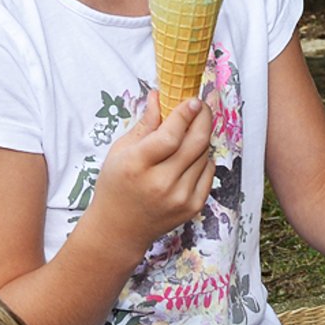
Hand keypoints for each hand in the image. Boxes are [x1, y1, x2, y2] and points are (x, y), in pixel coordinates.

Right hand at [87, 91, 215, 260]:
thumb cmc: (116, 186)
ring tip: (192, 128)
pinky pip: (208, 172)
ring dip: (202, 137)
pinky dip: (204, 158)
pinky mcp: (193, 207)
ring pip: (204, 155)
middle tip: (203, 104)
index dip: (185, 114)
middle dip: (203, 117)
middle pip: (195, 143)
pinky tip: (192, 154)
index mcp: (137, 166)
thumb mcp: (120, 151)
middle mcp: (161, 183)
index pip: (170, 135)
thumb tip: (159, 95)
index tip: (193, 99)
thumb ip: (145, 124)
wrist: (120, 229)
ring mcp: (180, 198)